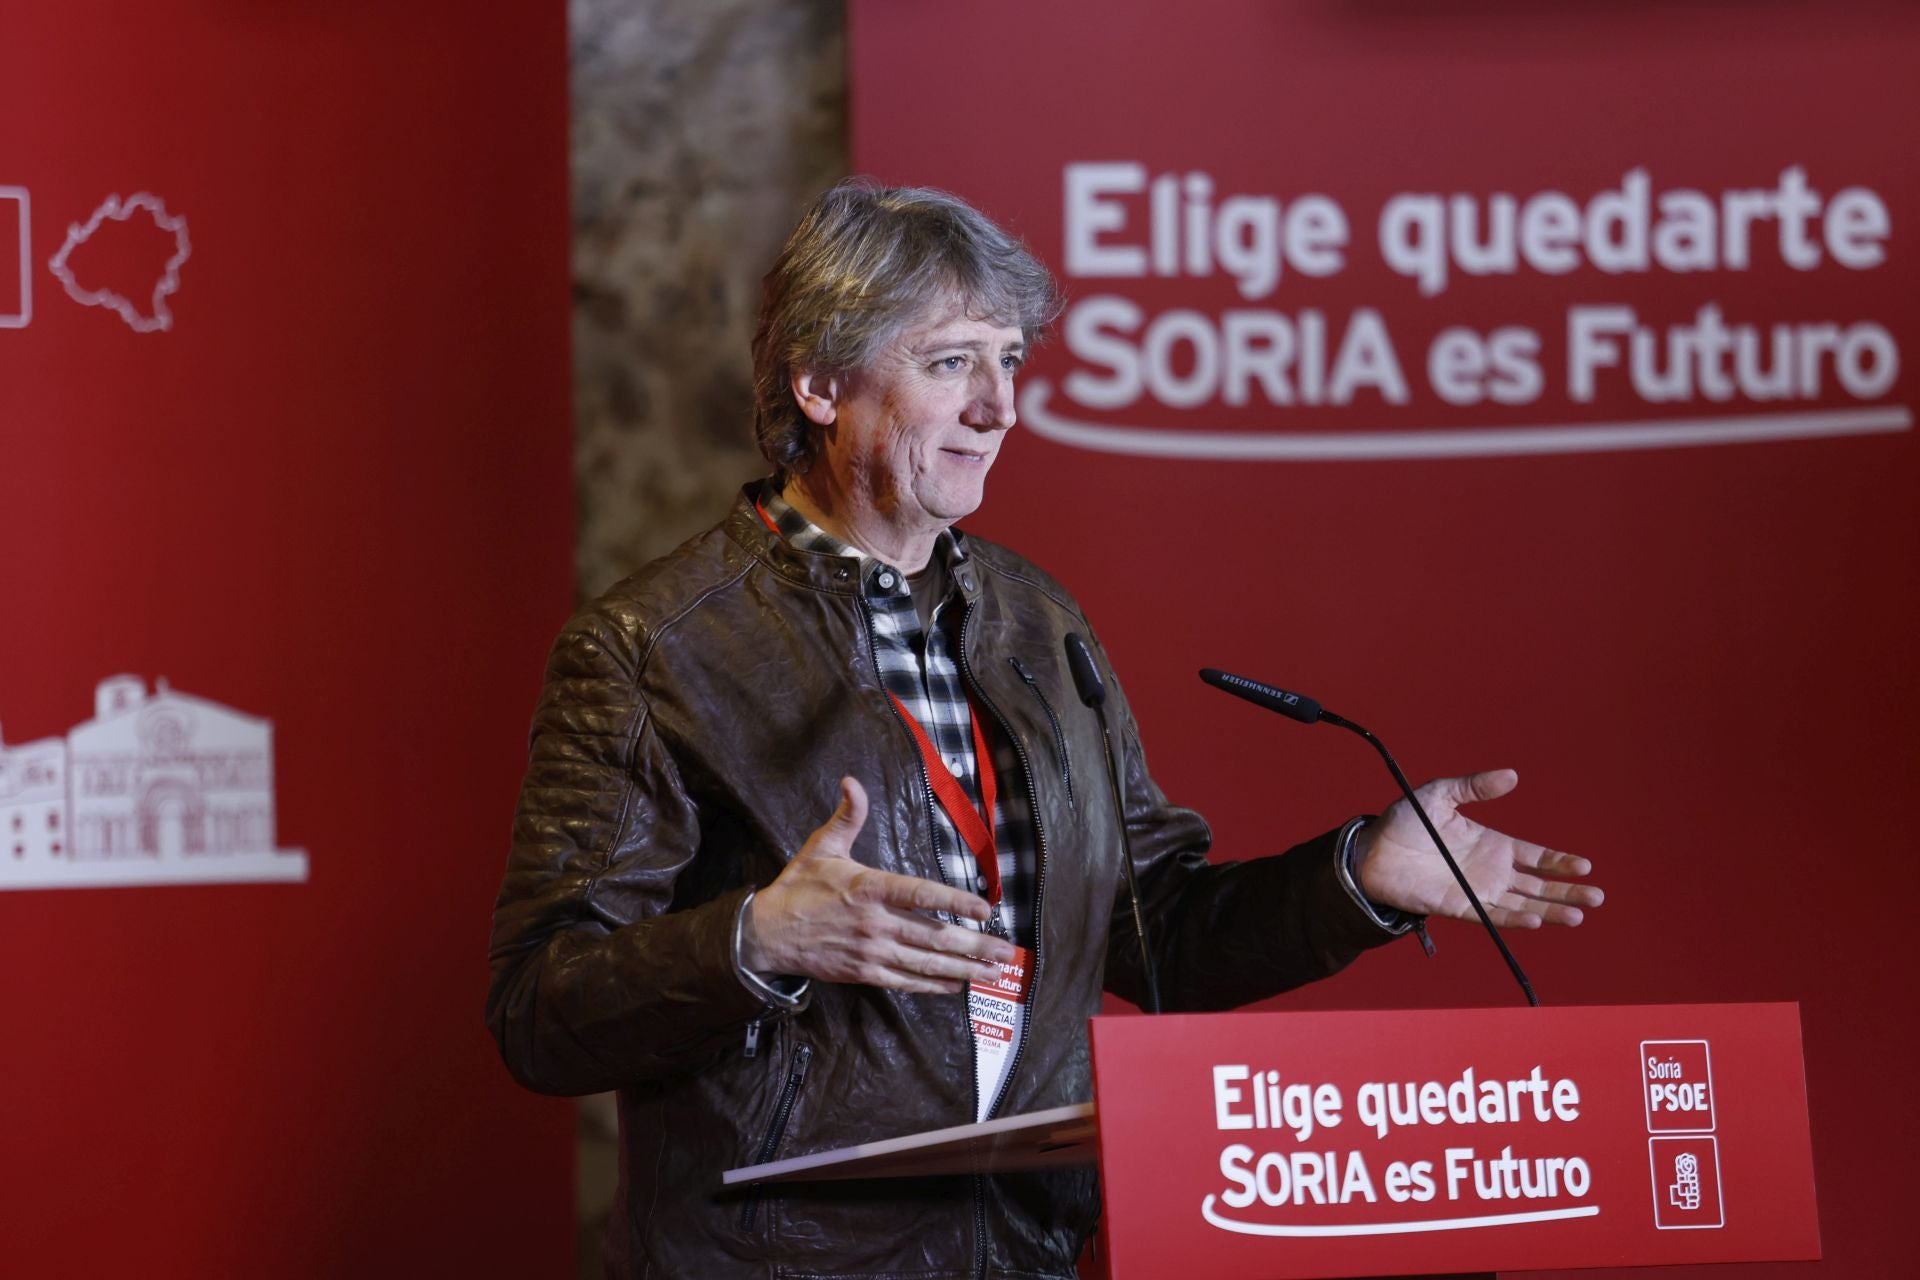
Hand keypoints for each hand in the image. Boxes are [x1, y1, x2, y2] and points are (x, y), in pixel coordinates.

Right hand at [742, 776, 1015, 993]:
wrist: (767, 934)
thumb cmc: (799, 887)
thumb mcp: (822, 846)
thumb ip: (846, 816)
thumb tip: (852, 782)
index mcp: (868, 888)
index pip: (919, 895)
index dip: (954, 902)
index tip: (983, 908)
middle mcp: (874, 923)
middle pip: (933, 936)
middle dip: (974, 944)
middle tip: (1006, 950)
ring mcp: (870, 951)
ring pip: (925, 963)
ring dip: (963, 968)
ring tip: (992, 970)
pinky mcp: (864, 972)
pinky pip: (905, 981)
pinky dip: (933, 984)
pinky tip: (957, 985)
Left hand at [1353, 769, 1601, 928]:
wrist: (1373, 849)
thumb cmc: (1406, 821)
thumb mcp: (1442, 794)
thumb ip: (1476, 787)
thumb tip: (1511, 776)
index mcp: (1493, 845)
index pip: (1537, 857)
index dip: (1561, 863)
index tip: (1585, 867)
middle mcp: (1491, 871)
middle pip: (1539, 885)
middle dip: (1568, 892)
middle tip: (1597, 897)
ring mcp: (1478, 891)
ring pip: (1524, 904)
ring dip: (1551, 910)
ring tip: (1578, 915)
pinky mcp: (1460, 907)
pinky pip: (1493, 916)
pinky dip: (1516, 919)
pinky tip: (1538, 920)